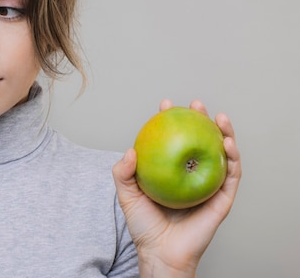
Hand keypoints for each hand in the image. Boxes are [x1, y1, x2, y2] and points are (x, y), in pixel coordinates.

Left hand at [112, 99, 241, 277]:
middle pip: (200, 141)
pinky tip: (227, 143)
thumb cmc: (143, 224)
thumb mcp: (126, 194)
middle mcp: (191, 174)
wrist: (160, 251)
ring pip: (221, 154)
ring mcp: (208, 185)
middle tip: (195, 104)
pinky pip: (231, 175)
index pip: (173, 140)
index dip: (171, 121)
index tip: (165, 105)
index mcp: (171, 170)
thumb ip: (123, 172)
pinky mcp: (222, 198)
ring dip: (224, 133)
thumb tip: (131, 150)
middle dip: (201, 119)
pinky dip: (232, 157)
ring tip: (219, 117)